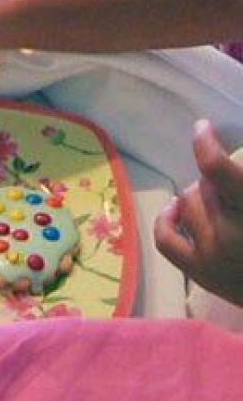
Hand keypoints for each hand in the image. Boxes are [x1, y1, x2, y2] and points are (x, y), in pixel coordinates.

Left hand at [154, 120, 242, 307]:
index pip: (216, 168)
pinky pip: (165, 238)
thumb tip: (233, 160)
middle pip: (205, 184)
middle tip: (232, 192)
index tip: (202, 127)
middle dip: (217, 183)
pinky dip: (167, 218)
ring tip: (218, 203)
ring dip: (201, 197)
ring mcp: (214, 254)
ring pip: (188, 201)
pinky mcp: (201, 273)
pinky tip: (176, 208)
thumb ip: (238, 180)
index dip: (205, 144)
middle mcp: (233, 232)